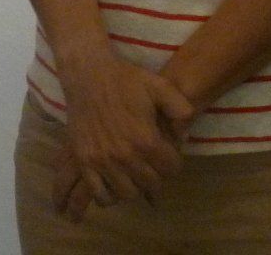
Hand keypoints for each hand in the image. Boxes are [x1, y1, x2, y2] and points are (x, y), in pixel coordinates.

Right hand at [52, 46, 194, 220]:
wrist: (88, 75)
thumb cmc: (126, 79)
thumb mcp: (160, 86)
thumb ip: (180, 108)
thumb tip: (185, 135)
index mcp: (146, 139)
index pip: (171, 169)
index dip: (174, 162)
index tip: (169, 154)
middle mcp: (125, 156)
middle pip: (151, 184)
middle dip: (157, 175)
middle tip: (154, 163)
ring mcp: (102, 161)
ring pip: (128, 194)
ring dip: (136, 186)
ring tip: (136, 173)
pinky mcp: (85, 162)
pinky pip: (100, 193)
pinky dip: (110, 195)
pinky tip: (115, 182)